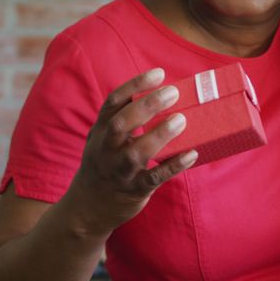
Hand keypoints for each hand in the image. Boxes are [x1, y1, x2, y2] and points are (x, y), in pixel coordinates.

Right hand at [67, 68, 196, 234]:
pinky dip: (173, 165)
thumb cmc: (104, 163)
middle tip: (173, 93)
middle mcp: (106, 149)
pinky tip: (191, 154)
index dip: (135, 85)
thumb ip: (123, 119)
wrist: (87, 207)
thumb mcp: (103, 139)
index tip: (158, 73)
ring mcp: (119, 171)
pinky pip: (154, 178)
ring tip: (181, 119)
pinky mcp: (134, 190)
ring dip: (160, 134)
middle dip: (147, 106)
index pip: (114, 102)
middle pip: (122, 123)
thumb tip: (162, 96)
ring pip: (137, 152)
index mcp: (100, 131)